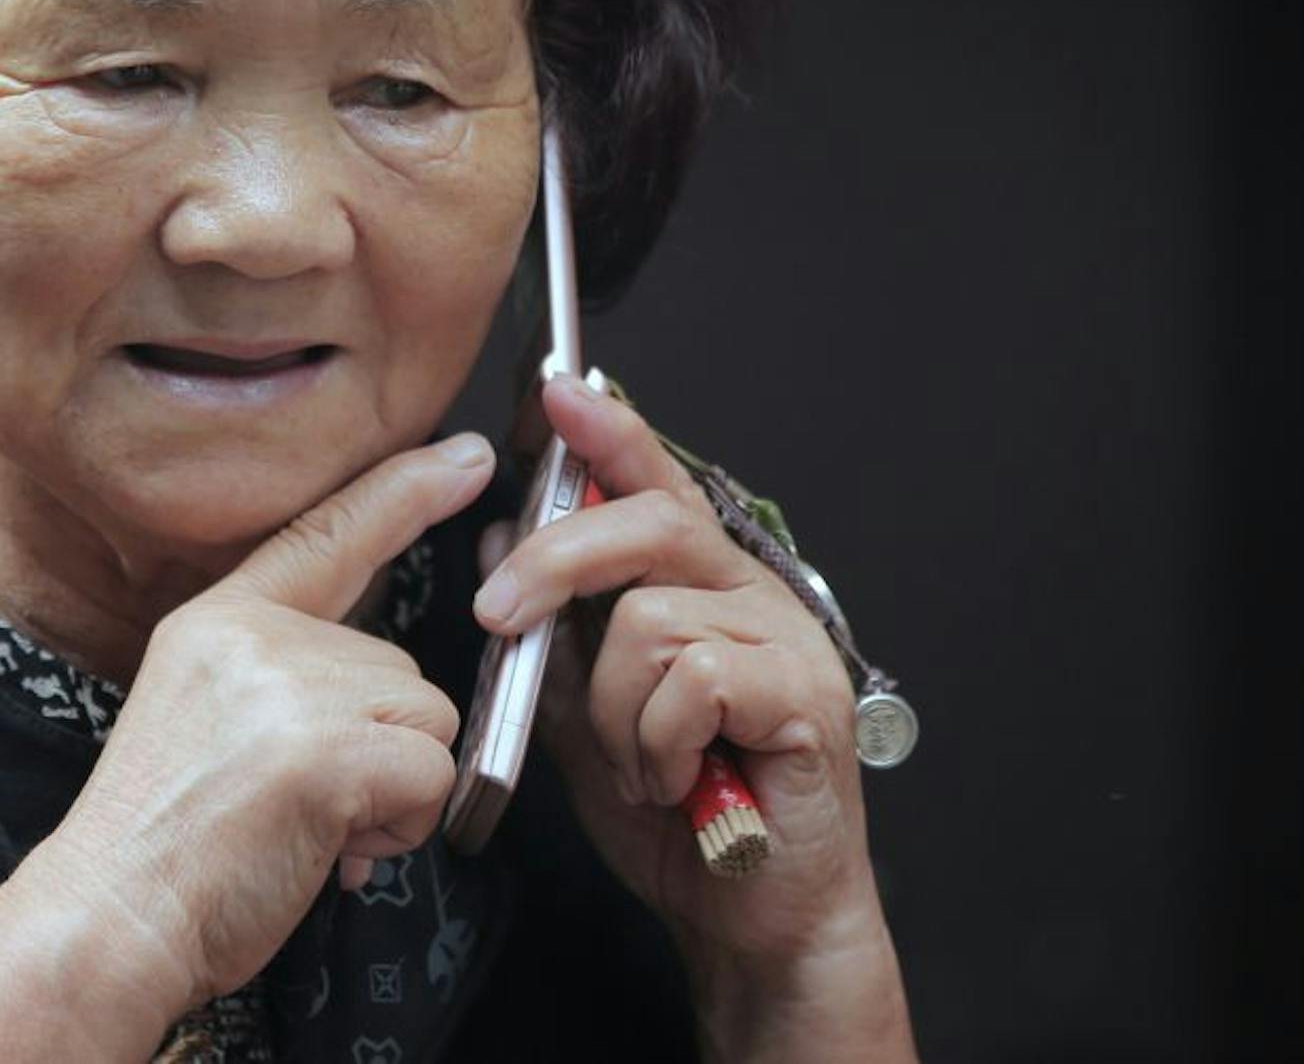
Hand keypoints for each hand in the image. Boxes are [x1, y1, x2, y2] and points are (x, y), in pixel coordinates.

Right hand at [16, 433, 494, 1018]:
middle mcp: (257, 635)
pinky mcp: (329, 748)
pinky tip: (332, 847)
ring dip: (392, 789)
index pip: (326, 533)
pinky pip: (433, 773)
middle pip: (400, 667)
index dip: (404, 491)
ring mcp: (292, 686)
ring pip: (427, 718)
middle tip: (302, 804)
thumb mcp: (209, 718)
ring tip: (311, 827)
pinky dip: (401, 824)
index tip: (466, 454)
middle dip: (378, 747)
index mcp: (220, 620)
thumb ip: (288, 684)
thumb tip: (386, 704)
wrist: (108, 921)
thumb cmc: (164, 847)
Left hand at [473, 378, 907, 1031]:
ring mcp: (782, 639)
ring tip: (643, 764)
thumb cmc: (678, 811)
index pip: (651, 480)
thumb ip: (553, 632)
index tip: (557, 390)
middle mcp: (744, 594)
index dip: (607, 429)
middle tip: (501, 619)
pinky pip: (695, 678)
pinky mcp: (803, 693)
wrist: (752, 913)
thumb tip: (501, 544)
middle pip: (648, 520)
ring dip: (618, 709)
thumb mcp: (587, 712)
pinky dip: (660, 740)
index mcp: (695, 585)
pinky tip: (678, 779)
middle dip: (557, 560)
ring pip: (652, 617)